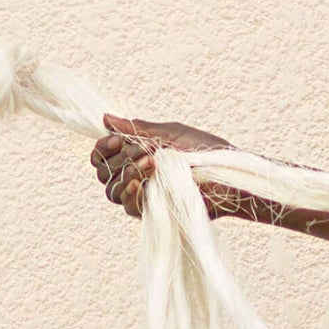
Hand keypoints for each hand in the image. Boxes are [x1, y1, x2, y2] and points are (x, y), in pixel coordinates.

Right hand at [91, 115, 239, 219]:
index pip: (102, 156)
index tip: (117, 139)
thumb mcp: (170, 133)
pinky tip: (141, 182)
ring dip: (125, 172)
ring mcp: (144, 195)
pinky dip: (130, 191)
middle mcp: (136, 176)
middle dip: (117, 157)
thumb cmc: (205, 152)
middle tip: (143, 149)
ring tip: (151, 161)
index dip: (102, 147)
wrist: (226, 174)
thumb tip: (105, 118)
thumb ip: (137, 129)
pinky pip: (128, 206)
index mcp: (136, 156)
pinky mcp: (153, 211)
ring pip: (111, 190)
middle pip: (102, 173)